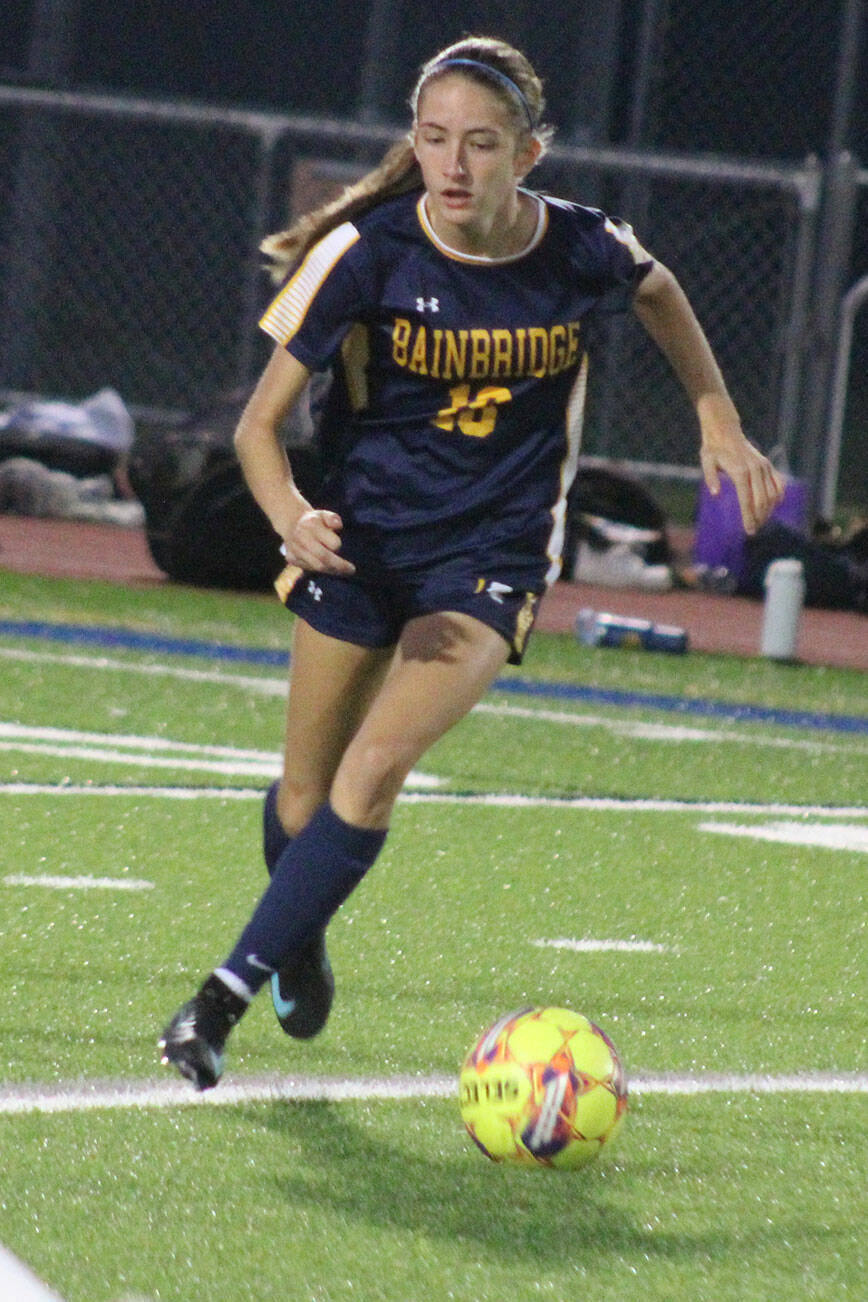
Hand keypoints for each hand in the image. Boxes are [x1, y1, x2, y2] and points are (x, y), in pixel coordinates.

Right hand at [283, 508, 355, 574]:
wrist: (292, 523)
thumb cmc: (315, 521)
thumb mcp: (324, 515)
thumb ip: (333, 518)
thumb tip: (338, 525)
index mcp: (311, 524)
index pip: (331, 542)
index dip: (337, 545)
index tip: (339, 545)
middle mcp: (301, 537)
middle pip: (324, 557)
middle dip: (339, 566)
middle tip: (351, 570)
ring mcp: (295, 549)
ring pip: (317, 566)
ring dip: (332, 570)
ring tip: (343, 571)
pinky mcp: (291, 558)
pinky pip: (310, 568)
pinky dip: (322, 570)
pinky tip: (330, 569)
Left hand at [698, 401, 785, 533]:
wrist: (725, 432)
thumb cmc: (713, 449)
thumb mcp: (706, 461)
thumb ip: (710, 477)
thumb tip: (715, 494)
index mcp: (740, 471)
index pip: (747, 501)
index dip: (749, 517)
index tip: (749, 531)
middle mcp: (755, 469)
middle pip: (762, 500)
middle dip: (759, 518)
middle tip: (754, 530)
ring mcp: (764, 466)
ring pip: (772, 494)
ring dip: (768, 511)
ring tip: (761, 522)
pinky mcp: (768, 465)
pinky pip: (778, 483)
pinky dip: (778, 496)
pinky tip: (773, 507)